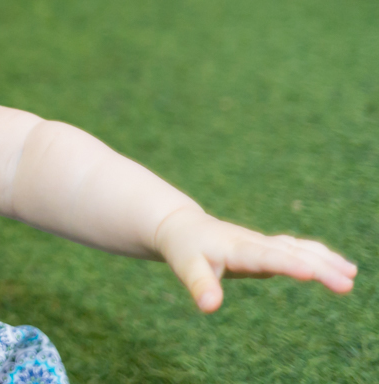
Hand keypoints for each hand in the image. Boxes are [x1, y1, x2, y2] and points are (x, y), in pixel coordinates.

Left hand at [154, 207, 356, 312]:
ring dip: (325, 259)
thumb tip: (209, 306)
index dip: (287, 264)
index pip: (265, 256)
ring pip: (298, 248)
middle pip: (290, 253)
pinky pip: (297, 249)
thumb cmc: (184, 250)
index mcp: (236, 248)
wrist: (183, 227)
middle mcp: (254, 242)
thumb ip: (200, 285)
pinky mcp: (267, 247)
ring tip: (350, 274)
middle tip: (346, 283)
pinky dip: (318, 254)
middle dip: (319, 266)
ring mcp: (263, 243)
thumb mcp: (186, 267)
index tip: (311, 273)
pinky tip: (339, 265)